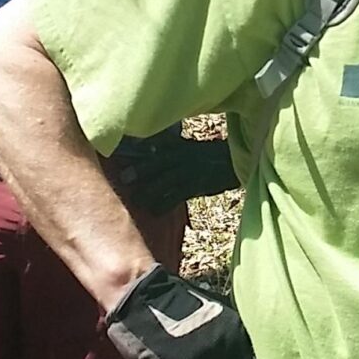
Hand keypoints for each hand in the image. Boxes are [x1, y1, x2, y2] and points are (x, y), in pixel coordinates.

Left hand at [110, 136, 239, 214]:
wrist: (236, 162)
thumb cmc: (212, 156)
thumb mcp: (192, 147)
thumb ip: (173, 147)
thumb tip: (150, 149)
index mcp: (180, 146)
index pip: (157, 148)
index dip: (140, 152)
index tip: (122, 156)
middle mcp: (183, 157)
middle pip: (157, 163)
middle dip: (140, 170)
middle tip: (123, 178)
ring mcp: (190, 171)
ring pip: (164, 181)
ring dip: (148, 191)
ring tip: (135, 200)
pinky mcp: (197, 186)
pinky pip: (176, 196)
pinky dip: (164, 205)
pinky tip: (155, 212)